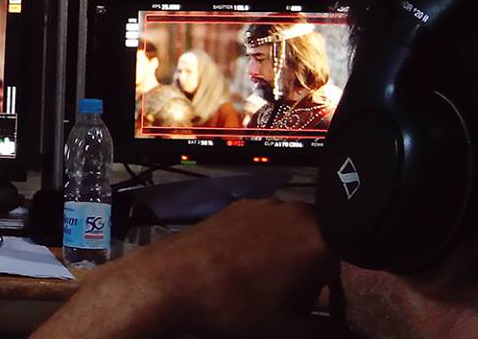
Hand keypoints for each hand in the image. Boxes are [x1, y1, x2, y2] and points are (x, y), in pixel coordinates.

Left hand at [31, 199, 336, 338]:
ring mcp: (266, 204)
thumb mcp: (292, 330)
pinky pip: (267, 226)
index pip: (359, 257)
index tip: (343, 306)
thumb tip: (347, 332)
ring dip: (294, 256)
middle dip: (323, 270)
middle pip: (327, 241)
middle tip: (309, 299)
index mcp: (322, 237)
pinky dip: (267, 245)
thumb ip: (330, 332)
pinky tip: (250, 270)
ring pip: (295, 231)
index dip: (354, 286)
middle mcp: (298, 210)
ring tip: (277, 287)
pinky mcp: (239, 206)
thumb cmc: (237, 306)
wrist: (172, 280)